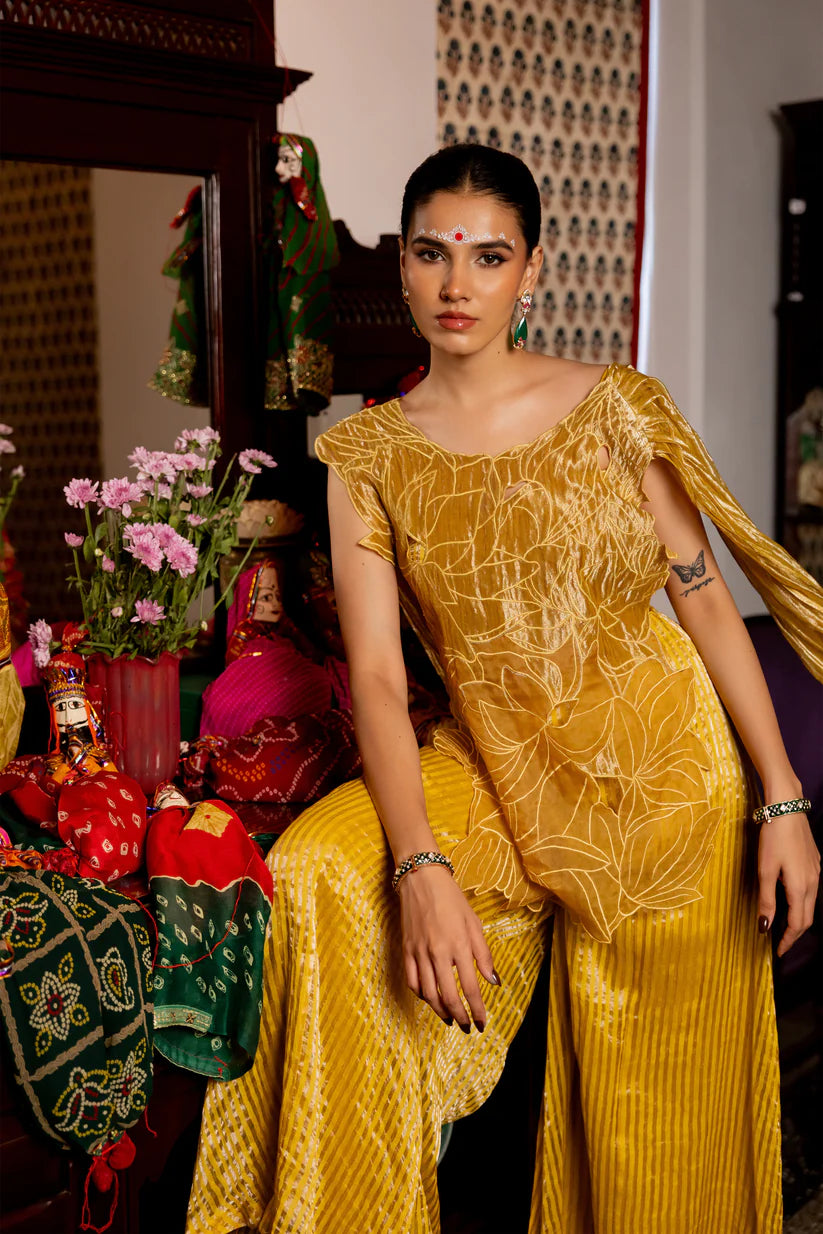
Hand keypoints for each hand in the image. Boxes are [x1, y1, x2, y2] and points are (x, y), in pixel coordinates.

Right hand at [397, 865, 497, 1030]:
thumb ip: (484, 954)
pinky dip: (421, 996)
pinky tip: (430, 999)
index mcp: (459, 945)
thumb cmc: (452, 899)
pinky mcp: (406, 950)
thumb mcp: (474, 923)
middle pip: (449, 996)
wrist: (422, 879)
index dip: (478, 1010)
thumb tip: (493, 981)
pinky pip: (412, 981)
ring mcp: (419, 952)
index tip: (483, 1023)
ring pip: (428, 994)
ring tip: (450, 1019)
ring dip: (440, 1011)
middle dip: (460, 1017)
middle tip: (467, 1027)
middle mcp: (438, 952)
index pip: (471, 988)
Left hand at [757, 812, 820, 956]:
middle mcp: (813, 882)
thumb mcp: (764, 870)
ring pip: (810, 903)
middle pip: (807, 917)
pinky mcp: (814, 862)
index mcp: (800, 887)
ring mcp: (816, 871)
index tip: (778, 951)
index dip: (788, 940)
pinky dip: (801, 902)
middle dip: (795, 933)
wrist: (786, 808)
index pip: (798, 924)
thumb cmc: (773, 838)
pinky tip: (790, 899)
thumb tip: (764, 927)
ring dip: (799, 918)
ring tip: (784, 925)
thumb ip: (766, 900)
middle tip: (781, 943)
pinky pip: (811, 890)